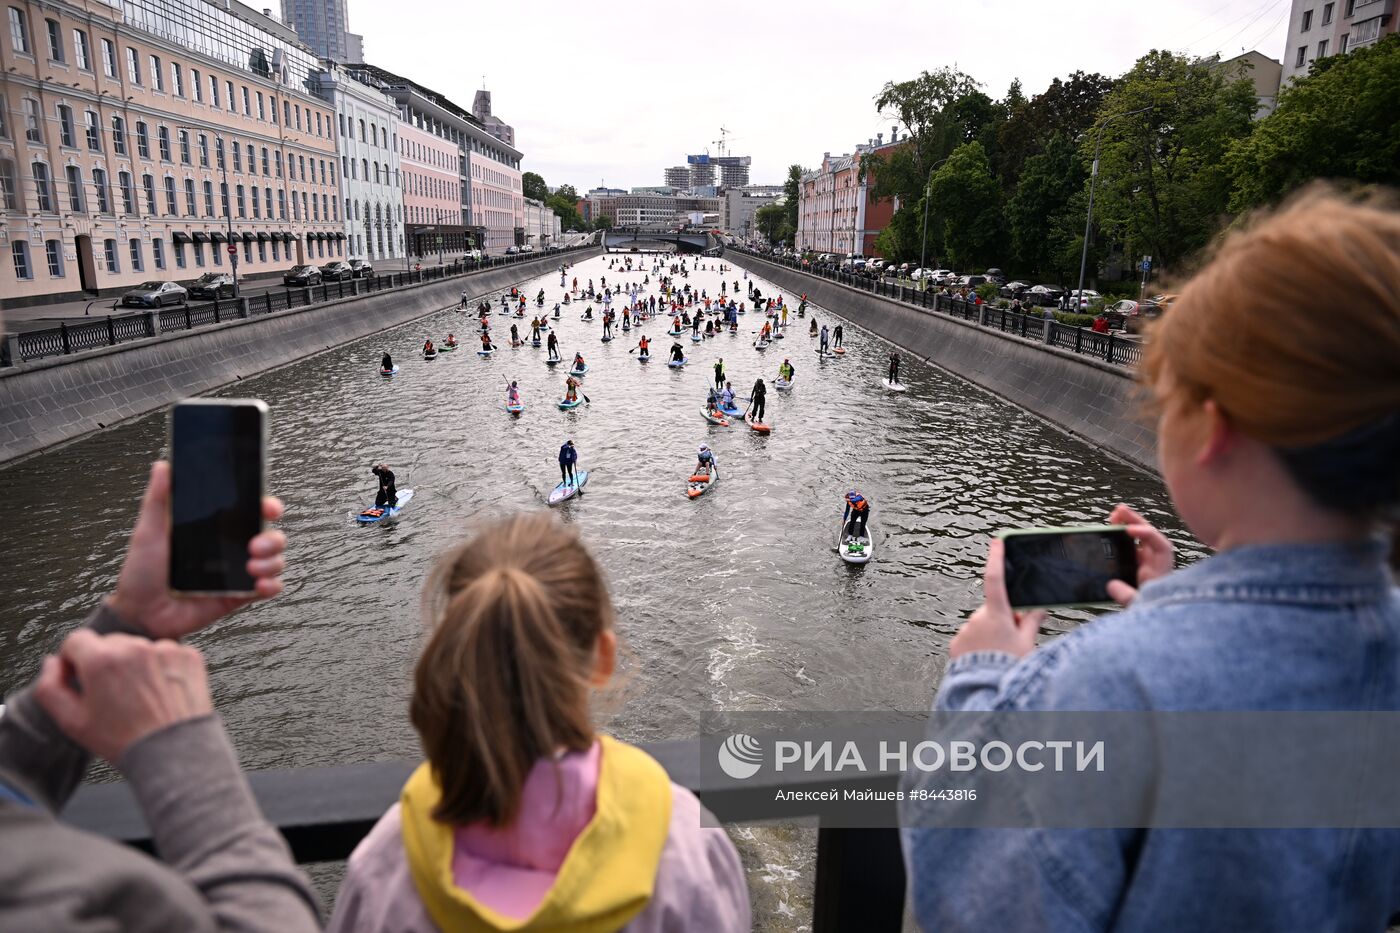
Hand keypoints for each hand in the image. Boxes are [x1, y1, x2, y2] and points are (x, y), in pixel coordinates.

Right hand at [35, 631, 212, 763]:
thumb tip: (53, 662)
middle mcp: (134, 647)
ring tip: (139, 696)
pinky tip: (160, 692)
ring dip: (134, 663)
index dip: (73, 659)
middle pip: (108, 642)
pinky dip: (161, 667)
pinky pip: (165, 653)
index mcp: (102, 660)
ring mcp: (165, 649)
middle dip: (105, 662)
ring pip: (138, 647)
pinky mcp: (189, 655)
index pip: (76, 640)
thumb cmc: (123, 739)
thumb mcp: (72, 721)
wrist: (173, 750)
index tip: (81, 677)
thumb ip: (50, 688)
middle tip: (113, 694)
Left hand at [105, 461, 286, 639]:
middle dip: (272, 538)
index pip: (250, 511)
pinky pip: (269, 588)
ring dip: (272, 562)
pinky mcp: (240, 596)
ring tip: (252, 567)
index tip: (267, 507)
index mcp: (214, 528)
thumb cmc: (141, 574)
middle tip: (254, 544)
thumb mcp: (148, 533)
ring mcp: (237, 573)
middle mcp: (230, 548)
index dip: (266, 506)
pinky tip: (259, 585)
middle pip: (270, 535)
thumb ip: (157, 500)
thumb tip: (162, 466)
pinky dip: (271, 585)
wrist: (141, 615)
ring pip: (275, 560)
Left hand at [949, 539, 1044, 659]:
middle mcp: (977, 619)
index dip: (996, 558)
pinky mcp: (956, 645)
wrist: (987, 693)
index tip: (997, 541)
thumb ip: (1031, 623)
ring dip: (990, 635)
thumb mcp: (1027, 644)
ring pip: (981, 627)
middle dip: (1003, 620)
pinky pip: (969, 640)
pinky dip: (978, 646)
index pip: (996, 579)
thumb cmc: (1010, 668)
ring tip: (999, 655)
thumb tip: (1037, 610)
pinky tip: (986, 660)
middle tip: (1014, 641)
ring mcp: (964, 632)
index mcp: (997, 615)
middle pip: (993, 611)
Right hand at [1105, 504, 1174, 606]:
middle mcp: (1156, 565)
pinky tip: (1111, 532)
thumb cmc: (1153, 612)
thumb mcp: (1140, 606)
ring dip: (1128, 526)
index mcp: (1161, 572)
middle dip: (1135, 521)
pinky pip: (1131, 549)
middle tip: (1119, 510)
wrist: (1158, 621)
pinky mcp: (1137, 569)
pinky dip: (1123, 539)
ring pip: (1140, 540)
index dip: (1146, 534)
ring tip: (1114, 515)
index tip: (1129, 530)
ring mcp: (1147, 565)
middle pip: (1149, 536)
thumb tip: (1112, 585)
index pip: (1160, 545)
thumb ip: (1128, 596)